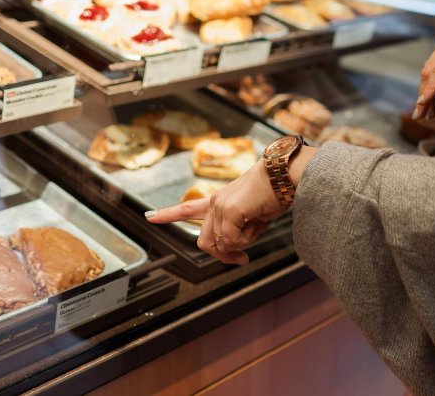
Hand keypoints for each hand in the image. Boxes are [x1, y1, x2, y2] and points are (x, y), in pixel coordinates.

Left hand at [146, 161, 286, 264]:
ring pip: (222, 244)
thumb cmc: (274, 194)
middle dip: (224, 255)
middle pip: (205, 242)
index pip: (188, 209)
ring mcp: (219, 206)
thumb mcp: (253, 217)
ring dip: (242, 243)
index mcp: (219, 201)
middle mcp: (215, 202)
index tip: (149, 216)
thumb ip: (239, 231)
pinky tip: (257, 220)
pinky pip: (233, 241)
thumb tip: (233, 251)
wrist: (284, 175)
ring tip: (257, 223)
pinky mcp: (229, 210)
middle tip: (242, 259)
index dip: (168, 214)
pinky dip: (247, 238)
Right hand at [413, 0, 434, 119]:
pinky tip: (431, 96)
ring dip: (425, 90)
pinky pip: (433, 63)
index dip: (431, 88)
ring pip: (428, 68)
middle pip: (430, 70)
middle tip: (422, 117)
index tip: (422, 104)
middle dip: (424, 94)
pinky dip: (430, 80)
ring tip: (428, 113)